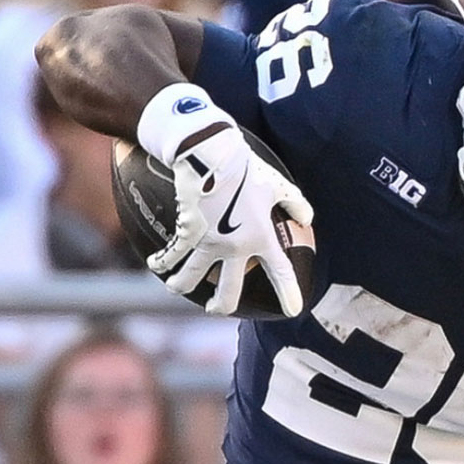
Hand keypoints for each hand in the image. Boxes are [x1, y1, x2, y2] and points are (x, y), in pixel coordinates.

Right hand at [137, 90, 313, 317]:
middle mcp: (236, 248)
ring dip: (181, 286)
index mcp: (262, 237)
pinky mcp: (188, 233)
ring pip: (192, 280)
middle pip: (229, 292)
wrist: (212, 153)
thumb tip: (307, 218)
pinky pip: (172, 256)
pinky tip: (156, 266)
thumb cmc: (245, 166)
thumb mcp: (277, 183)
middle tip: (215, 308)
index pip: (280, 272)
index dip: (288, 293)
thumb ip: (295, 203)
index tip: (293, 310)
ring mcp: (210, 244)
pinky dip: (162, 262)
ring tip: (176, 287)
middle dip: (221, 306)